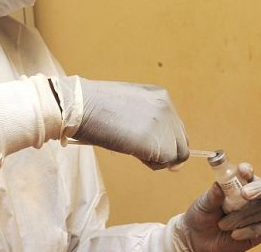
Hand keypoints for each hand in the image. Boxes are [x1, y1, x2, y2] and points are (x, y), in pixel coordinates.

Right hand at [55, 76, 188, 168]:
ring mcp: (163, 125)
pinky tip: (132, 152)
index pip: (175, 127)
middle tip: (140, 150)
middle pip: (181, 141)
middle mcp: (168, 109)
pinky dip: (151, 163)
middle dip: (165, 151)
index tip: (147, 145)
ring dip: (159, 158)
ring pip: (177, 154)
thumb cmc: (95, 106)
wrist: (79, 106)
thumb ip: (147, 119)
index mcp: (161, 96)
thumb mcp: (129, 104)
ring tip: (134, 150)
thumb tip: (157, 145)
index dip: (164, 140)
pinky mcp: (156, 142)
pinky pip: (165, 162)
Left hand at [175, 163, 260, 251]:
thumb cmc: (203, 215)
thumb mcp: (204, 204)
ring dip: (239, 218)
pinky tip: (235, 234)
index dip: (248, 170)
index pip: (249, 171)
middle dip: (259, 188)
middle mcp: (254, 193)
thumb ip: (212, 195)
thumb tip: (218, 185)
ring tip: (222, 224)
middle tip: (245, 194)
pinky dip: (250, 231)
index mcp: (239, 181)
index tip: (242, 172)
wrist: (200, 239)